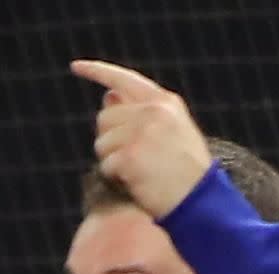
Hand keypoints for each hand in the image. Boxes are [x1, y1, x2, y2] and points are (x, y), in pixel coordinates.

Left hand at [70, 62, 212, 215]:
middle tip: (132, 159)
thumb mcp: (173, 132)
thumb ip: (142, 112)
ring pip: (101, 143)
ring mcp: (141, 132)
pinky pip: (106, 165)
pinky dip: (115, 178)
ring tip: (139, 172)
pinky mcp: (130, 155)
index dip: (97, 71)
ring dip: (112, 161)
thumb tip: (107, 96)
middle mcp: (152, 111)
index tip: (76, 67)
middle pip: (105, 117)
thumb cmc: (188, 173)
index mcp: (165, 102)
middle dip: (110, 139)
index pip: (124, 79)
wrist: (202, 202)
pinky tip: (137, 183)